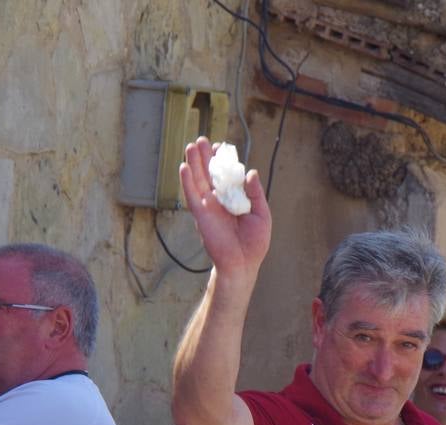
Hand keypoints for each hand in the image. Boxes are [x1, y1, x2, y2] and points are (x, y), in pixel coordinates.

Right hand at [179, 137, 271, 279]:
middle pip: (209, 173)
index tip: (221, 147)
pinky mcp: (200, 214)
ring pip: (198, 180)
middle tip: (202, 139)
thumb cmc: (254, 243)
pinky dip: (187, 181)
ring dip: (194, 163)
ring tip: (191, 146)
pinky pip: (191, 196)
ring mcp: (208, 206)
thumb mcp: (261, 214)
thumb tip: (251, 172)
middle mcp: (219, 200)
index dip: (223, 160)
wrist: (243, 263)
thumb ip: (255, 193)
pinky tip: (184, 166)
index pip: (226, 175)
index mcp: (234, 198)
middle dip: (205, 157)